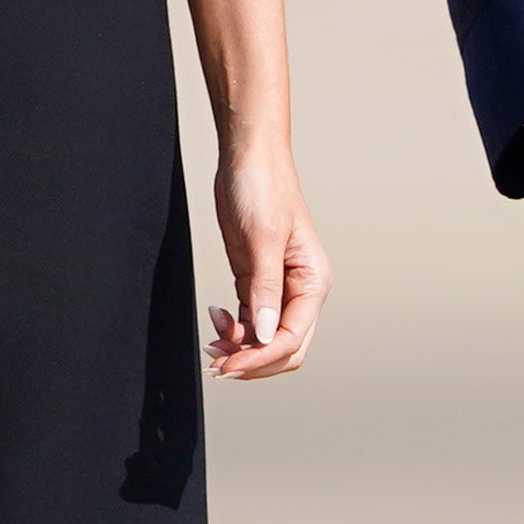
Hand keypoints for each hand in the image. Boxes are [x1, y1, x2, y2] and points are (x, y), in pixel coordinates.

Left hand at [206, 142, 330, 380]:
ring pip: (265, 338)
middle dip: (252, 361)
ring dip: (239, 348)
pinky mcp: (255, 280)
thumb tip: (267, 335)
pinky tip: (214, 319)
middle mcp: (299, 289)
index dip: (262, 357)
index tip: (231, 366)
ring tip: (211, 344)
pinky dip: (233, 329)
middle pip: (283, 347)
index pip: (293, 338)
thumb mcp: (263, 238)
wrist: (247, 158)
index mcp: (312, 282)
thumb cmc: (262, 187)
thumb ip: (265, 289)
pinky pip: (249, 320)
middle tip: (217, 365)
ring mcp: (277, 287)